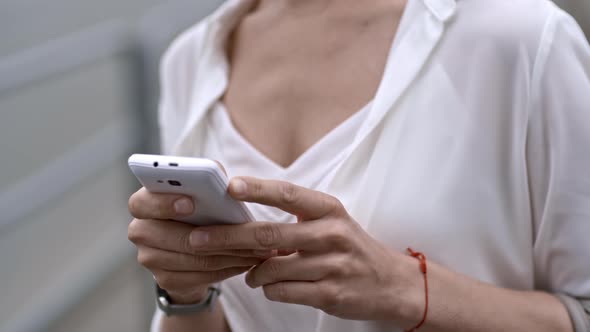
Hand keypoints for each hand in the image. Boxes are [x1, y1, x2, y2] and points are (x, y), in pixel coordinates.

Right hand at [127, 188, 272, 303]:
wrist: (193, 246)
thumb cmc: (200, 209)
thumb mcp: (203, 192)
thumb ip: (208, 181)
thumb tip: (226, 184)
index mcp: (144, 203)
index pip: (141, 202)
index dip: (164, 203)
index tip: (191, 203)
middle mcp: (140, 231)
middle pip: (167, 236)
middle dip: (206, 234)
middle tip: (238, 233)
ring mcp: (150, 258)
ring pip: (189, 258)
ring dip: (225, 253)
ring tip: (253, 248)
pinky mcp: (166, 280)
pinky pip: (198, 276)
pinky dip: (226, 268)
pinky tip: (246, 261)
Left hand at [187, 177, 421, 321]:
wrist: (392, 283)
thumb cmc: (351, 248)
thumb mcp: (330, 223)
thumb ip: (294, 219)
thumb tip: (244, 221)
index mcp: (329, 210)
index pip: (287, 194)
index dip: (257, 188)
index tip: (229, 186)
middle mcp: (332, 234)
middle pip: (268, 234)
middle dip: (227, 237)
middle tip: (198, 239)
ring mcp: (332, 265)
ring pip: (270, 269)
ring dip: (253, 273)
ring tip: (253, 272)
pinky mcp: (330, 294)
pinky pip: (282, 292)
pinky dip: (270, 290)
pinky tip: (275, 286)